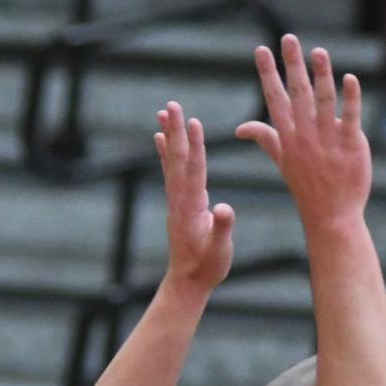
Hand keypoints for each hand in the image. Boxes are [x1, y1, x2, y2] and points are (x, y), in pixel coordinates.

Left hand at [155, 101, 234, 288]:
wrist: (188, 281)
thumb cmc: (208, 267)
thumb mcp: (221, 250)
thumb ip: (222, 229)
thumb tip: (225, 209)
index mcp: (192, 207)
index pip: (194, 170)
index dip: (195, 146)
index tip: (193, 121)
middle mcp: (180, 200)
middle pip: (178, 159)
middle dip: (176, 131)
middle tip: (171, 104)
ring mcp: (176, 201)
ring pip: (171, 162)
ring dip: (168, 136)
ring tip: (163, 113)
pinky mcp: (177, 204)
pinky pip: (170, 172)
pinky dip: (165, 153)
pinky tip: (161, 139)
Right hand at [237, 35, 369, 228]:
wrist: (332, 217)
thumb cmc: (307, 188)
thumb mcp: (282, 161)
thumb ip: (265, 138)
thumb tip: (240, 129)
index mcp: (289, 138)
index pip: (276, 100)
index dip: (268, 74)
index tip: (261, 50)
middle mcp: (306, 136)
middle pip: (298, 94)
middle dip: (293, 65)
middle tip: (288, 38)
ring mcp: (329, 141)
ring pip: (324, 102)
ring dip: (321, 75)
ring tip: (318, 51)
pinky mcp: (352, 146)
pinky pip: (351, 118)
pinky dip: (351, 98)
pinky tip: (350, 78)